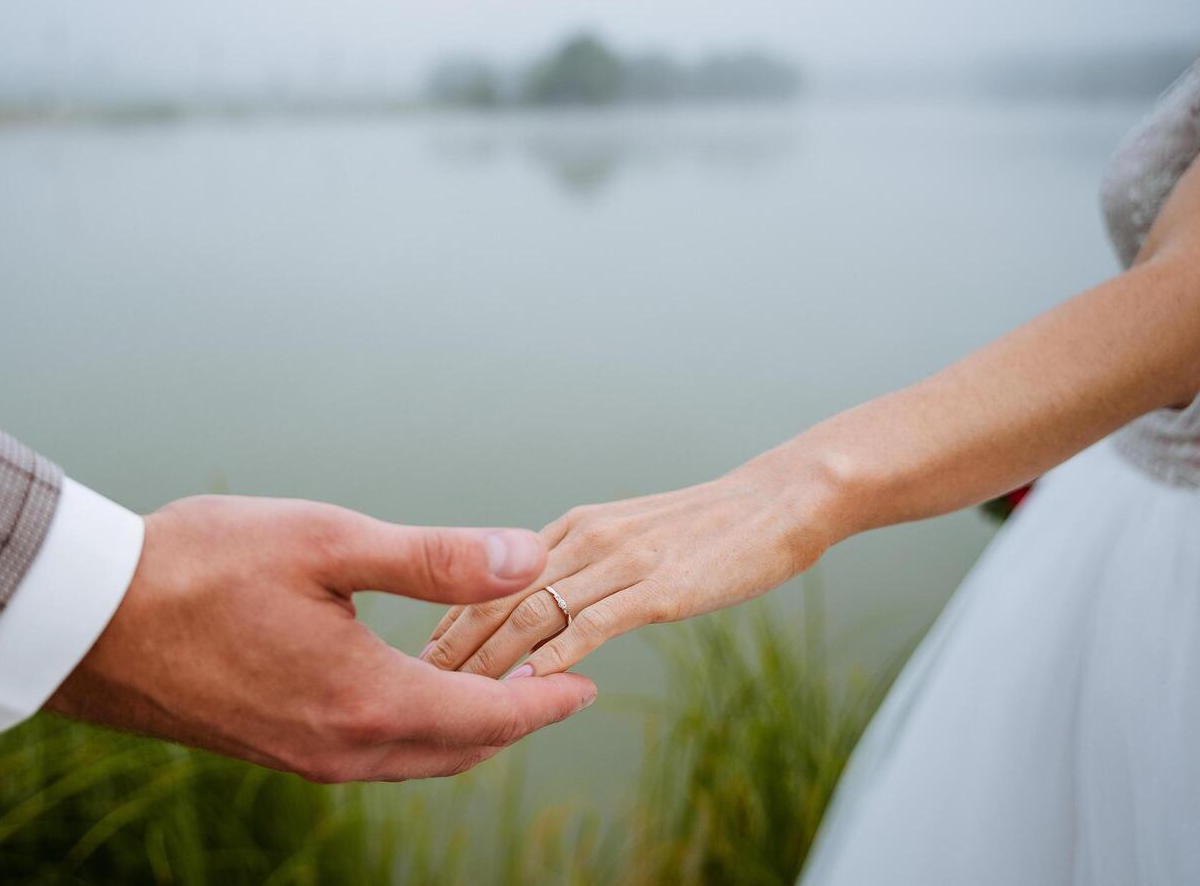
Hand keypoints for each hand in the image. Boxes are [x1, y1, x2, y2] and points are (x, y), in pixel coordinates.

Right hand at [46, 495, 596, 782]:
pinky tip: (408, 690)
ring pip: (413, 758)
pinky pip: (369, 756)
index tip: (586, 686)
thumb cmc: (201, 565)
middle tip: (551, 683)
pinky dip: (412, 730)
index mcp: (366, 699)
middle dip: (512, 719)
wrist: (88, 619)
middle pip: (457, 748)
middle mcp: (340, 747)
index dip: (545, 702)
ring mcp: (302, 757)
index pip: (487, 716)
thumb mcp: (326, 542)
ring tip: (492, 686)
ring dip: (462, 727)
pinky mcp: (270, 749)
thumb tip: (526, 561)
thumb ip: (433, 560)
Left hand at [421, 452, 840, 679]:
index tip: (427, 652)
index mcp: (575, 527)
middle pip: (497, 593)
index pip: (492, 574)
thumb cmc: (708, 529)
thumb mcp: (633, 536)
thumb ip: (589, 565)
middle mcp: (586, 538)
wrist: (777, 504)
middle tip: (422, 680)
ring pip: (533, 612)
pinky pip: (591, 626)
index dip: (453, 615)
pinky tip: (528, 688)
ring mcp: (620, 562)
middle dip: (455, 641)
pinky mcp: (657, 588)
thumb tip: (552, 605)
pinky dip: (553, 658)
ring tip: (458, 694)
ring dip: (490, 658)